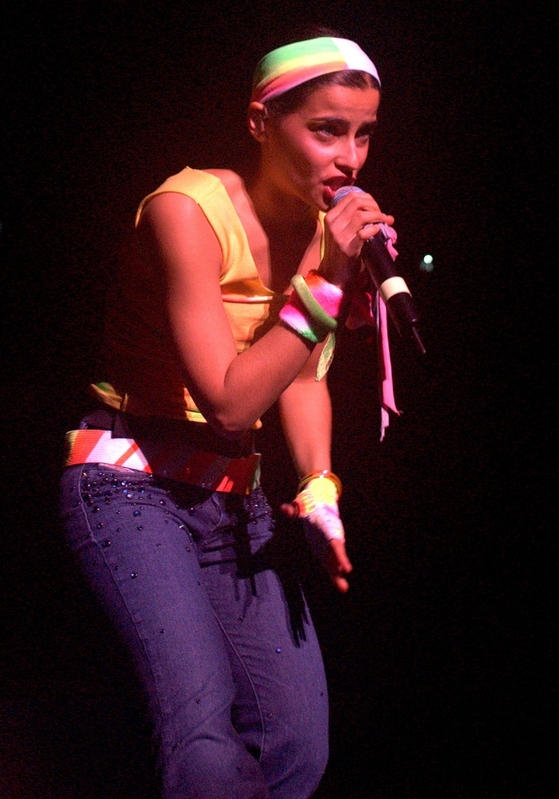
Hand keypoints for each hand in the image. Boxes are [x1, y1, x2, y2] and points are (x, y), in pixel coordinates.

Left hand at [280, 475, 352, 592]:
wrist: (318, 506)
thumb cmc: (309, 506)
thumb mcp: (300, 506)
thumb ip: (293, 509)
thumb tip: (284, 508)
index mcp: (328, 529)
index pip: (335, 543)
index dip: (340, 555)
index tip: (346, 568)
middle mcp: (331, 539)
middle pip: (337, 555)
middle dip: (340, 565)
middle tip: (345, 579)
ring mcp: (329, 546)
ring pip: (335, 562)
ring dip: (338, 575)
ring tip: (344, 588)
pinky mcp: (325, 552)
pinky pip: (331, 565)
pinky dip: (335, 575)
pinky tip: (341, 586)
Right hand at [319, 189, 394, 289]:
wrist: (337, 272)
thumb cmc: (343, 248)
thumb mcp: (342, 228)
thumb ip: (350, 215)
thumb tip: (370, 202)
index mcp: (330, 216)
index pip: (351, 196)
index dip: (368, 198)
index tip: (375, 207)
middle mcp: (333, 224)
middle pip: (357, 202)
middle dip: (374, 205)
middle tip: (382, 214)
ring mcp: (339, 236)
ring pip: (361, 215)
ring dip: (378, 216)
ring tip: (385, 221)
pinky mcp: (348, 248)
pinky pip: (363, 233)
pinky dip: (374, 229)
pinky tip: (378, 230)